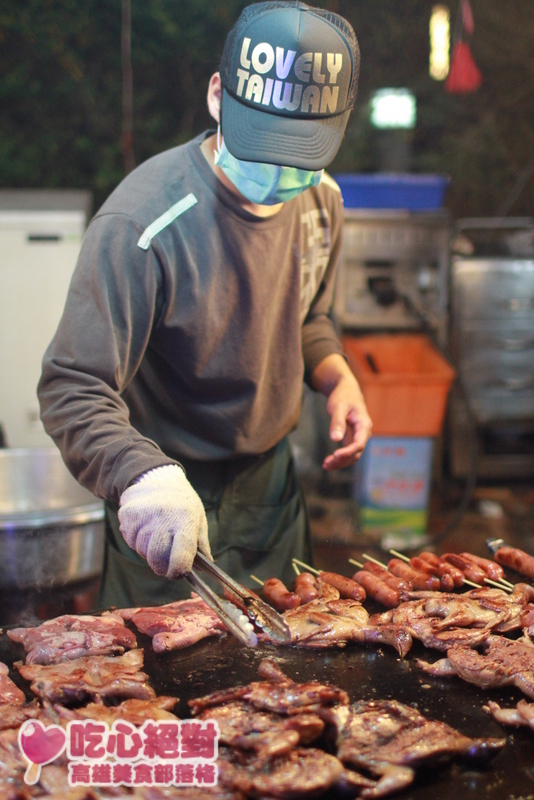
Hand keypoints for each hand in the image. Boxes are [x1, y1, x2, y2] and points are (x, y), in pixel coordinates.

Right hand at [118, 464, 210, 578]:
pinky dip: (135, 538)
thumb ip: (201, 546)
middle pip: (156, 559)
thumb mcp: (199, 520)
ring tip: (155, 532)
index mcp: (185, 522)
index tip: (177, 573)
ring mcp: (143, 516)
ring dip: (147, 548)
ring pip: (141, 550)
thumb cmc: (183, 503)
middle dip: (160, 564)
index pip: (180, 560)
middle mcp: (164, 519)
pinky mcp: (127, 514)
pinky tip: (144, 525)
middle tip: (164, 556)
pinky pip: (129, 539)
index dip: (177, 572)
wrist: (160, 477)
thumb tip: (203, 570)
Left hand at [322, 373, 372, 469]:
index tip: (334, 455)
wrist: (346, 390)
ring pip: (352, 455)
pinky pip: (348, 451)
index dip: (347, 452)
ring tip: (326, 465)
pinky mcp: (352, 437)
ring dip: (340, 462)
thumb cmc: (343, 396)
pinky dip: (340, 458)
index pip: (359, 444)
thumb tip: (335, 439)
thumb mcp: (338, 406)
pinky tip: (329, 462)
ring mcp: (359, 436)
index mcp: (364, 425)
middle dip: (342, 460)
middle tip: (326, 464)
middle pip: (356, 453)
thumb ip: (337, 422)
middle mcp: (364, 433)